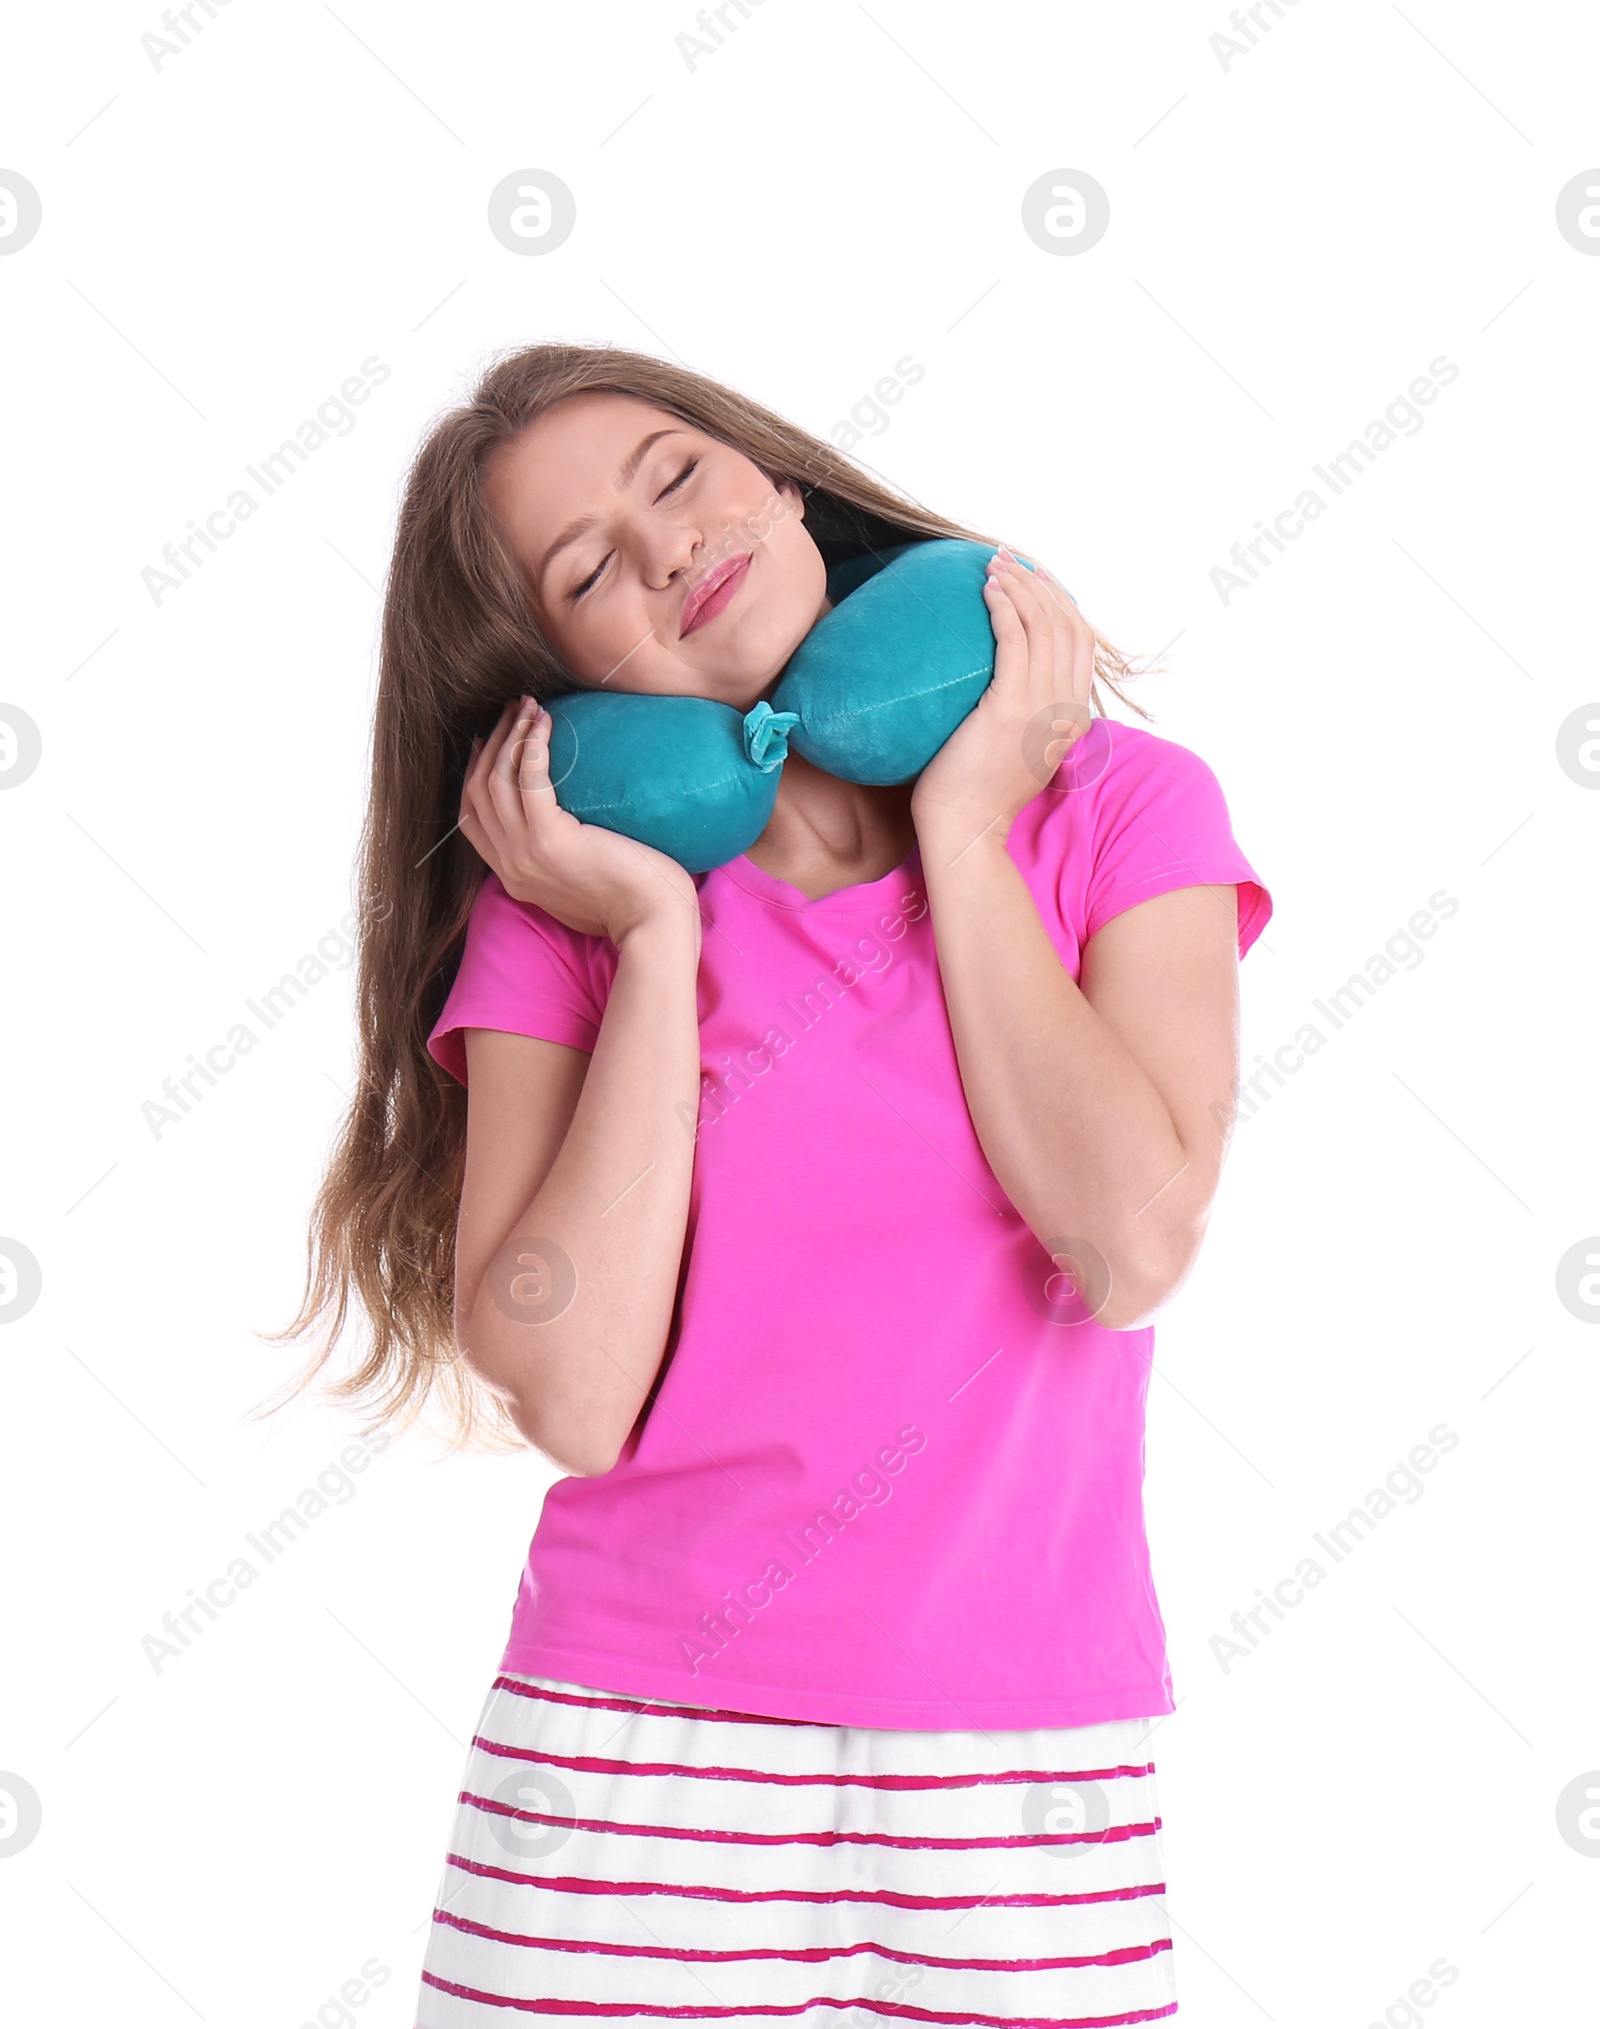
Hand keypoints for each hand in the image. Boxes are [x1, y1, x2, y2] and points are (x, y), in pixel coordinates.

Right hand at [458, 697, 701, 946]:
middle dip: (490, 743)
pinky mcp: (550, 839)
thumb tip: (564, 820)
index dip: (475, 772)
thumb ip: (556, 856)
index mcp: (514, 876)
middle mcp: (511, 866)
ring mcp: (525, 854)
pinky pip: (528, 779)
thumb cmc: (633, 900)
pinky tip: (544, 722)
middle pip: (478, 792)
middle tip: (511, 710)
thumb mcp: (578, 880)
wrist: (653, 922)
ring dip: (509, 735)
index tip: (488, 741)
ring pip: (495, 780)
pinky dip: (531, 745)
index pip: (472, 817)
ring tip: (528, 706)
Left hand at [909, 547, 1093, 847]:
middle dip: (1038, 582)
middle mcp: (1067, 708)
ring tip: (992, 564)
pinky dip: (1004, 606)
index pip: (1080, 642)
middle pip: (1066, 624)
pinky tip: (986, 589)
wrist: (966, 830)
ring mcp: (1043, 706)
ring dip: (1019, 585)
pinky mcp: (1012, 705)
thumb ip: (1025, 718)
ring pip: (1042, 624)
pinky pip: (1015, 638)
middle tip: (1006, 558)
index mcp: (1074, 717)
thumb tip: (1002, 688)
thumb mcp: (1016, 751)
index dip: (1060, 601)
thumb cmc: (975, 794)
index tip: (1033, 578)